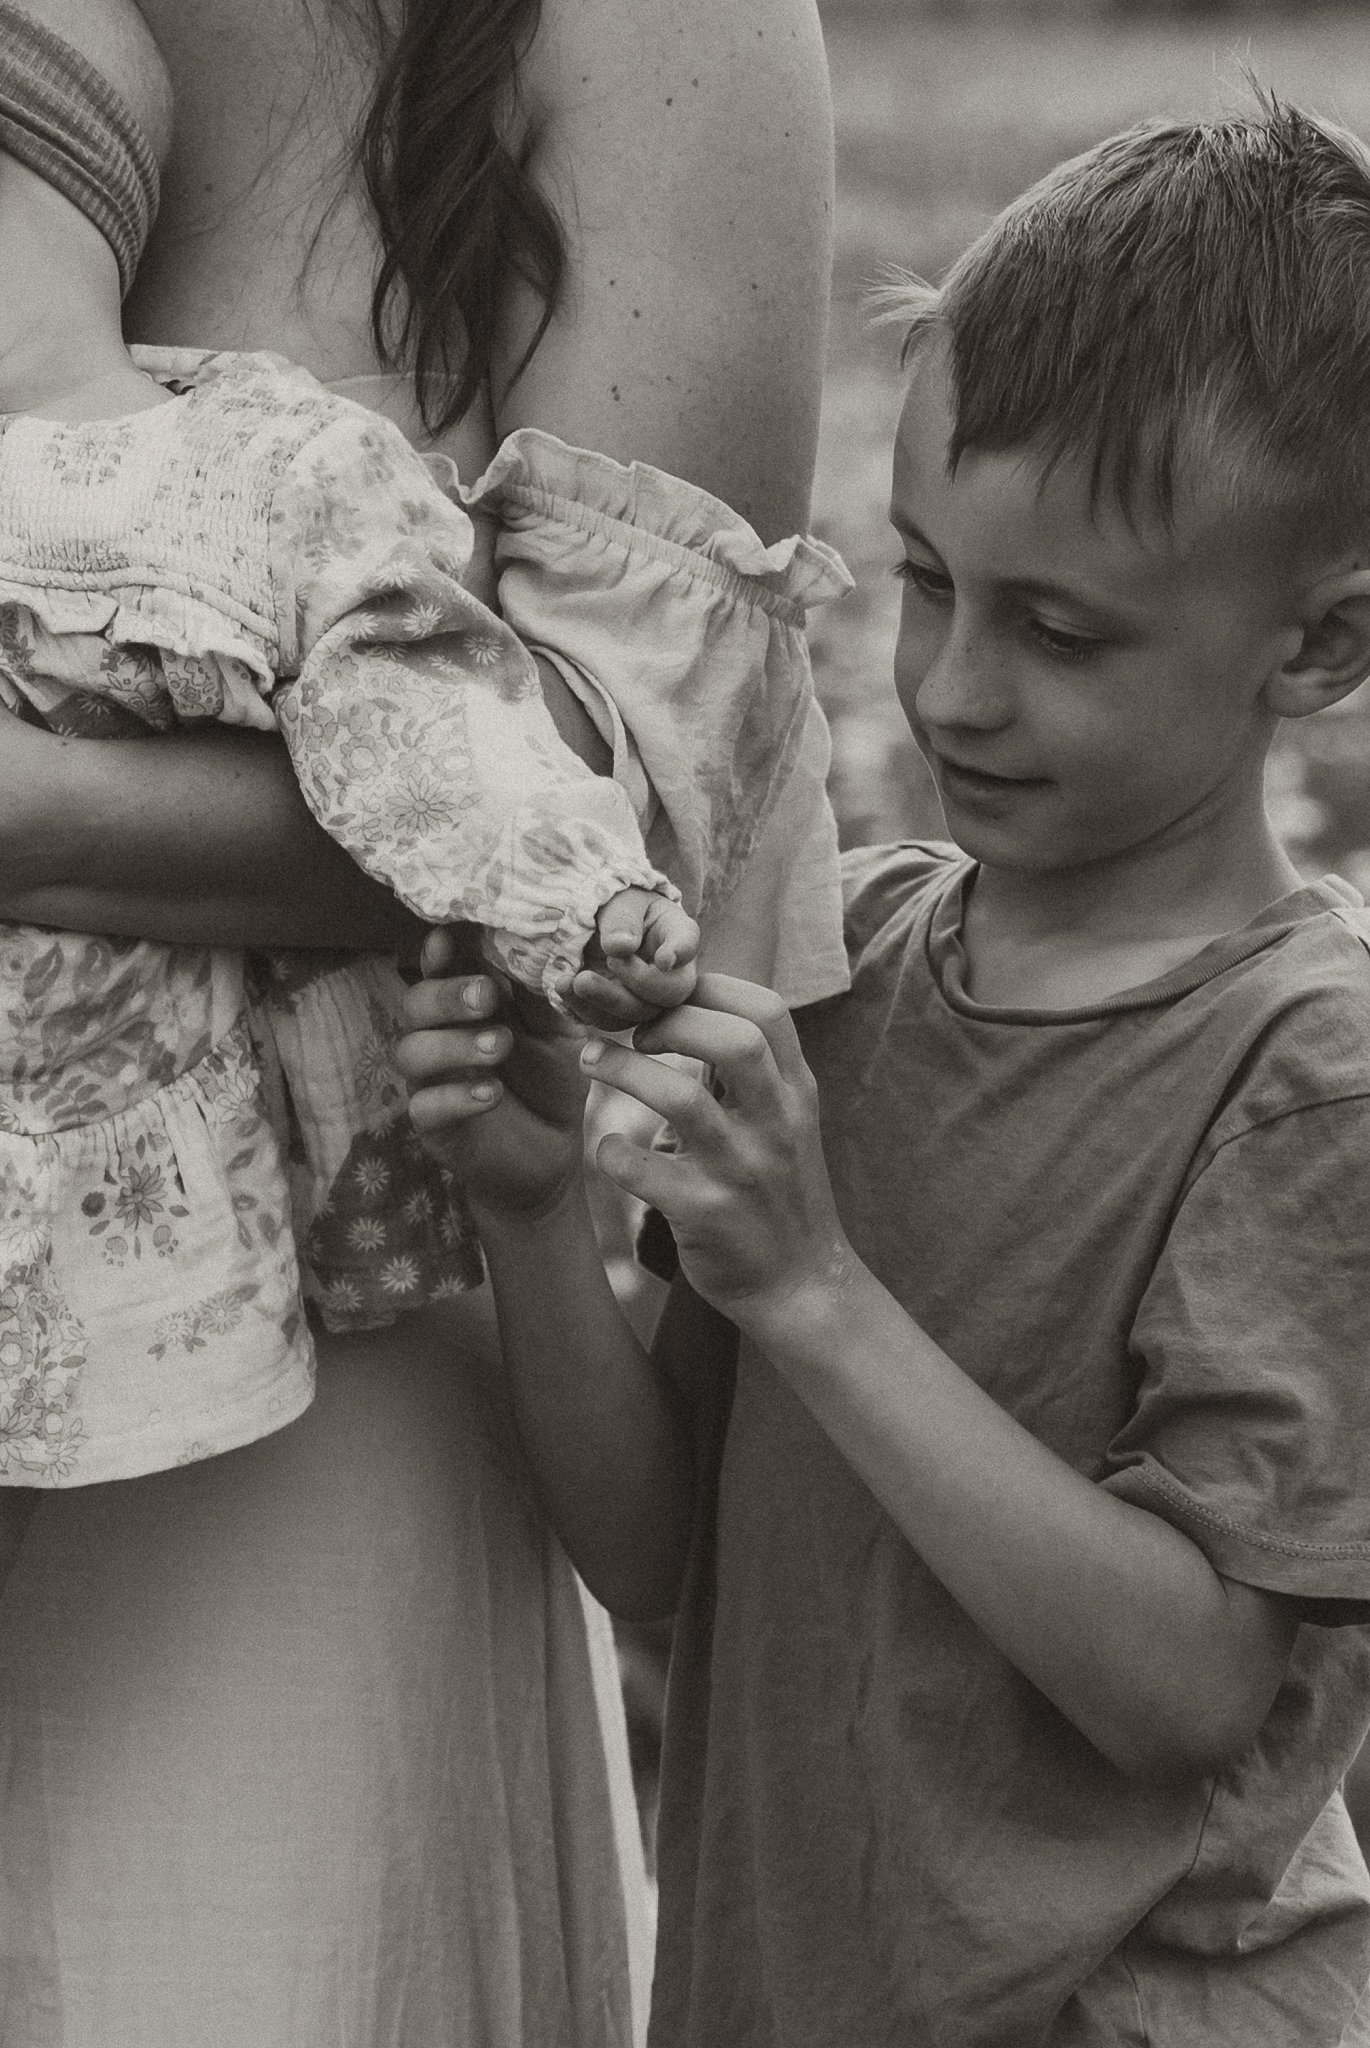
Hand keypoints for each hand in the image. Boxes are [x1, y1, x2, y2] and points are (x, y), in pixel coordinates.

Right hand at [396, 926, 589, 1218]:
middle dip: (448, 995)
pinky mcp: (433, 1124)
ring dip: (453, 1044)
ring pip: (411, 1051)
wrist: (554, 1153)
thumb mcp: (560, 1034)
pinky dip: (456, 1096)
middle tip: (488, 995)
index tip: (448, 936)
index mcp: (467, 1005)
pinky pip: (424, 1106)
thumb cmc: (553, 1079)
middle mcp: (440, 1035)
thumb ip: (545, 1000)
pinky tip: (491, 1093)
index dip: (438, 951)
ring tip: (499, 1046)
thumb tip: (543, 953)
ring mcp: (431, 1080)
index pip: (441, 968)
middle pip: (415, 1003)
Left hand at [561, 888, 699, 1030]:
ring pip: (638, 1014)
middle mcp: (669, 972)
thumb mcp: (618, 901)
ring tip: (575, 980)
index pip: (686, 942)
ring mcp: (647, 998)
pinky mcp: (620, 1013)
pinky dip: (583, 1007)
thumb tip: (621, 947)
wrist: (593, 924)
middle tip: (611, 960)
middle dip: (639, 983)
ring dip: (605, 1000)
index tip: (665, 960)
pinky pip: (608, 1021)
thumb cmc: (616, 907)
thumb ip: (622, 919)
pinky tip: (564, 985)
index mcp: (675, 933)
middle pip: (670, 992)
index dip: (680, 953)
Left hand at [580, 973, 856, 1323]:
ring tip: (590, 1060)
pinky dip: (612, 1151)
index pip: (766, 1010)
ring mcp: (742, 1170)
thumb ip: (750, 1072)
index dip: (709, 988)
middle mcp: (776, 1125)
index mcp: (797, 1093)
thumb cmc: (779, 1191)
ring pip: (680, 1098)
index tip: (666, 997)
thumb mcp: (785, 1122)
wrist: (800, 1286)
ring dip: (623, 1069)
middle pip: (735, 1040)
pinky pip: (642, 1169)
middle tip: (632, 1030)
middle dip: (671, 1020)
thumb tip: (690, 1008)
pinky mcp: (706, 1214)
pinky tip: (608, 1151)